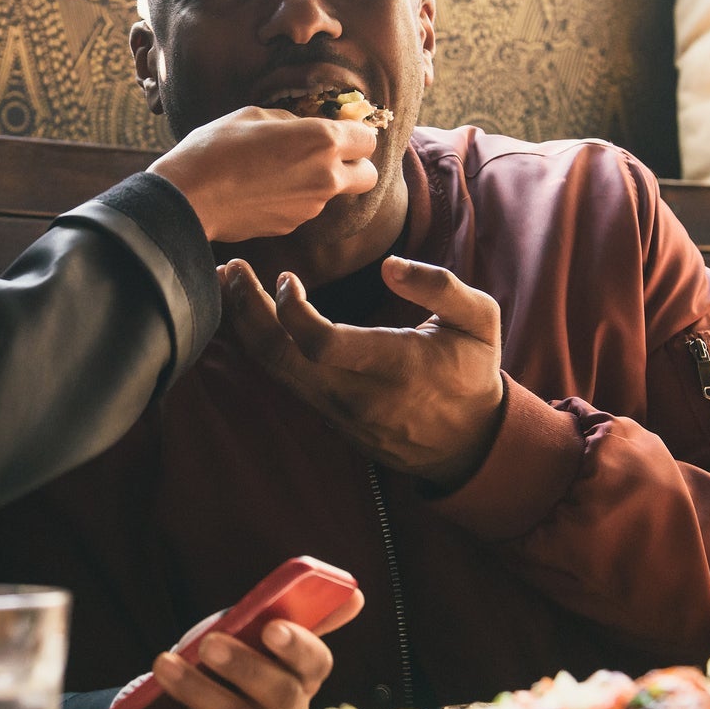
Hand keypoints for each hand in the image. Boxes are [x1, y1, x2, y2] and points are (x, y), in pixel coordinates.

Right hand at [148, 107, 377, 243]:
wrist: (189, 196)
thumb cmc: (218, 147)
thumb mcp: (255, 114)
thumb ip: (293, 121)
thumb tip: (305, 127)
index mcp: (322, 139)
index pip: (368, 138)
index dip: (356, 132)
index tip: (341, 129)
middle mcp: (326, 175)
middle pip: (369, 175)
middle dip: (356, 164)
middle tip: (329, 155)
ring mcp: (311, 206)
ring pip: (336, 193)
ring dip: (321, 181)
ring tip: (281, 170)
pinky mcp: (293, 225)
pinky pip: (307, 208)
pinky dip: (296, 198)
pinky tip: (265, 188)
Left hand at [152, 590, 364, 708]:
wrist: (203, 683)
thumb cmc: (241, 647)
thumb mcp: (261, 625)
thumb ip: (296, 610)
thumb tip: (354, 596)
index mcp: (306, 673)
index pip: (316, 660)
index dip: (296, 646)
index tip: (271, 628)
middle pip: (279, 694)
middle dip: (243, 667)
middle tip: (208, 643)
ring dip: (200, 689)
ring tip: (166, 664)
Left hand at [222, 254, 504, 488]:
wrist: (468, 442)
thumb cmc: (471, 372)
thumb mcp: (480, 320)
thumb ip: (439, 286)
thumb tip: (390, 266)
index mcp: (394, 366)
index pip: (321, 344)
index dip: (292, 310)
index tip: (286, 278)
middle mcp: (357, 395)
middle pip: (280, 358)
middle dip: (247, 310)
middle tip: (230, 270)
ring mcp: (338, 412)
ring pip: (275, 372)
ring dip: (247, 327)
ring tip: (232, 286)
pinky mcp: (328, 418)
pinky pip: (286, 381)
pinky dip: (263, 346)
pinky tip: (253, 316)